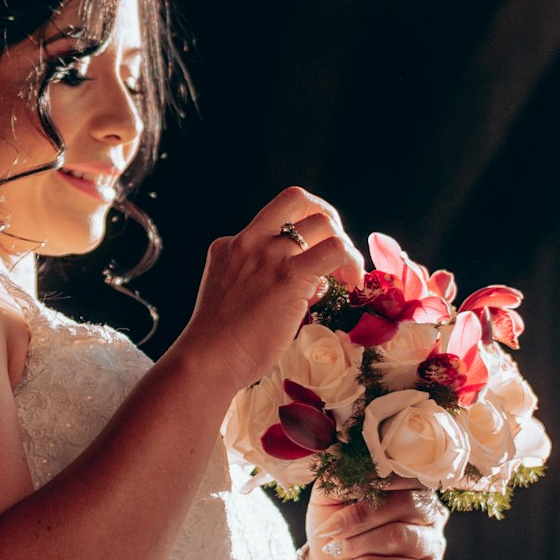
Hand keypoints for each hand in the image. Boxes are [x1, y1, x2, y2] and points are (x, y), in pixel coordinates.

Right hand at [178, 187, 365, 395]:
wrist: (208, 360)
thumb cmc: (222, 344)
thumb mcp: (233, 296)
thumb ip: (266, 283)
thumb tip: (312, 284)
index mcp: (230, 245)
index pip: (273, 218)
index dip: (300, 232)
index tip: (311, 254)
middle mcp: (249, 241)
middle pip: (297, 199)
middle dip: (326, 219)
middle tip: (336, 252)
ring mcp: (269, 255)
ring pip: (323, 223)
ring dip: (344, 245)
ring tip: (349, 274)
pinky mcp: (288, 275)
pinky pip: (334, 249)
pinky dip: (350, 262)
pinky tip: (351, 283)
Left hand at [303, 485, 446, 559]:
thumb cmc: (336, 533)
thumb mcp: (329, 499)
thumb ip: (337, 479)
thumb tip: (347, 470)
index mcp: (412, 488)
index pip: (406, 475)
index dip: (376, 479)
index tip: (345, 490)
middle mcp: (431, 515)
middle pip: (406, 504)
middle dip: (360, 518)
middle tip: (330, 531)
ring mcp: (433, 547)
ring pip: (400, 538)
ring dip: (359, 545)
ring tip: (336, 552)